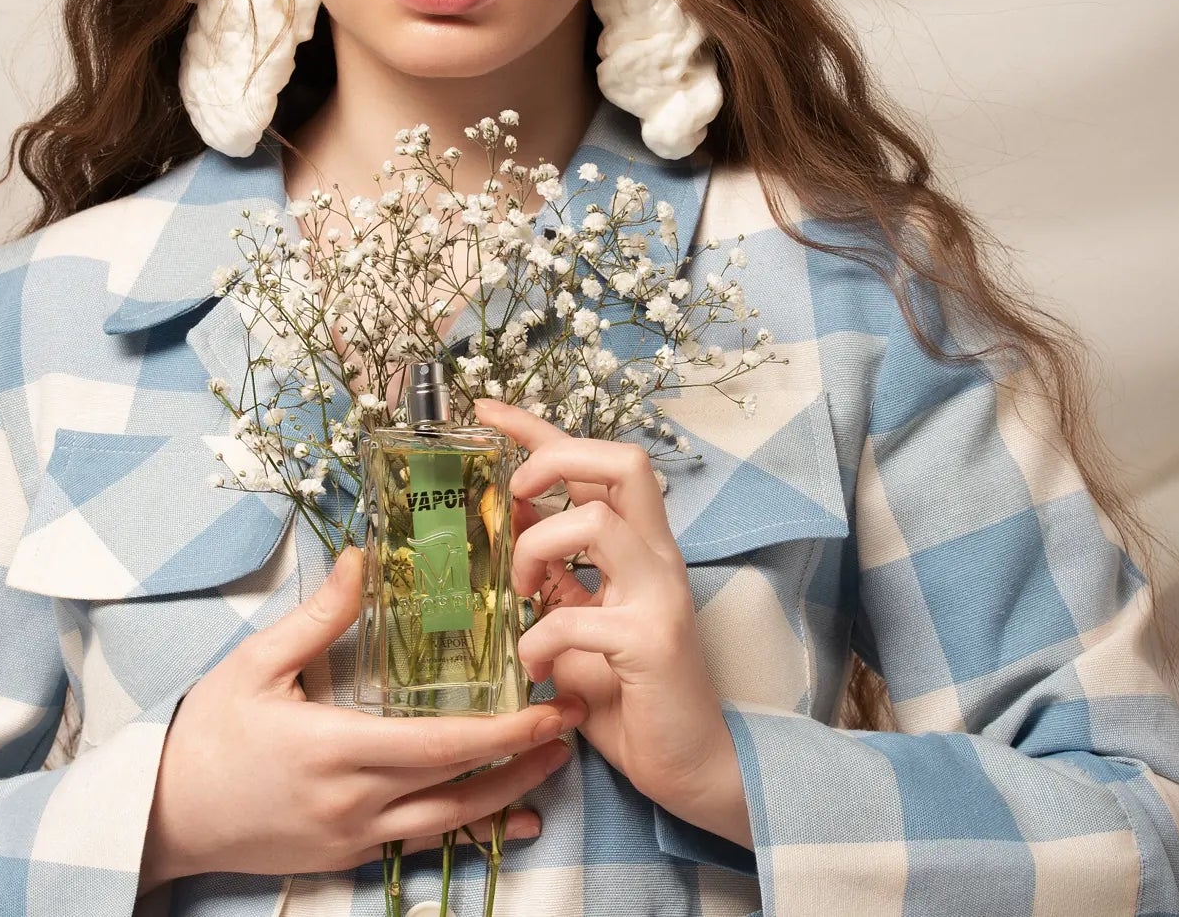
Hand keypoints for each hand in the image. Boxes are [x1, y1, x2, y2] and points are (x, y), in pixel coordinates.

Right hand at [139, 546, 588, 892]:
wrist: (164, 812)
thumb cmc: (207, 731)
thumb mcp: (256, 663)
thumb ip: (318, 617)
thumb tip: (363, 560)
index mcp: (336, 747)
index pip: (440, 744)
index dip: (502, 731)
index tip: (548, 709)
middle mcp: (355, 800)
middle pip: (460, 787)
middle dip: (525, 759)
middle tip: (575, 726)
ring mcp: (354, 835)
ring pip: (451, 823)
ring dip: (510, 796)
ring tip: (556, 767)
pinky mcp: (347, 853)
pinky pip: (423, 845)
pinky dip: (474, 836)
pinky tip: (513, 827)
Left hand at [473, 399, 749, 845]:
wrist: (693, 769)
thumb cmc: (631, 696)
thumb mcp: (580, 620)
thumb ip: (555, 575)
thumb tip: (509, 528)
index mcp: (639, 547)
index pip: (594, 463)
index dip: (538, 429)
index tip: (485, 408)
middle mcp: (657, 558)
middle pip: (622, 461)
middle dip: (554, 460)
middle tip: (515, 496)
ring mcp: (659, 596)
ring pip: (598, 521)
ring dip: (539, 545)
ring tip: (519, 589)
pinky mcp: (652, 643)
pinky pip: (579, 616)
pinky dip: (539, 639)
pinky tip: (535, 666)